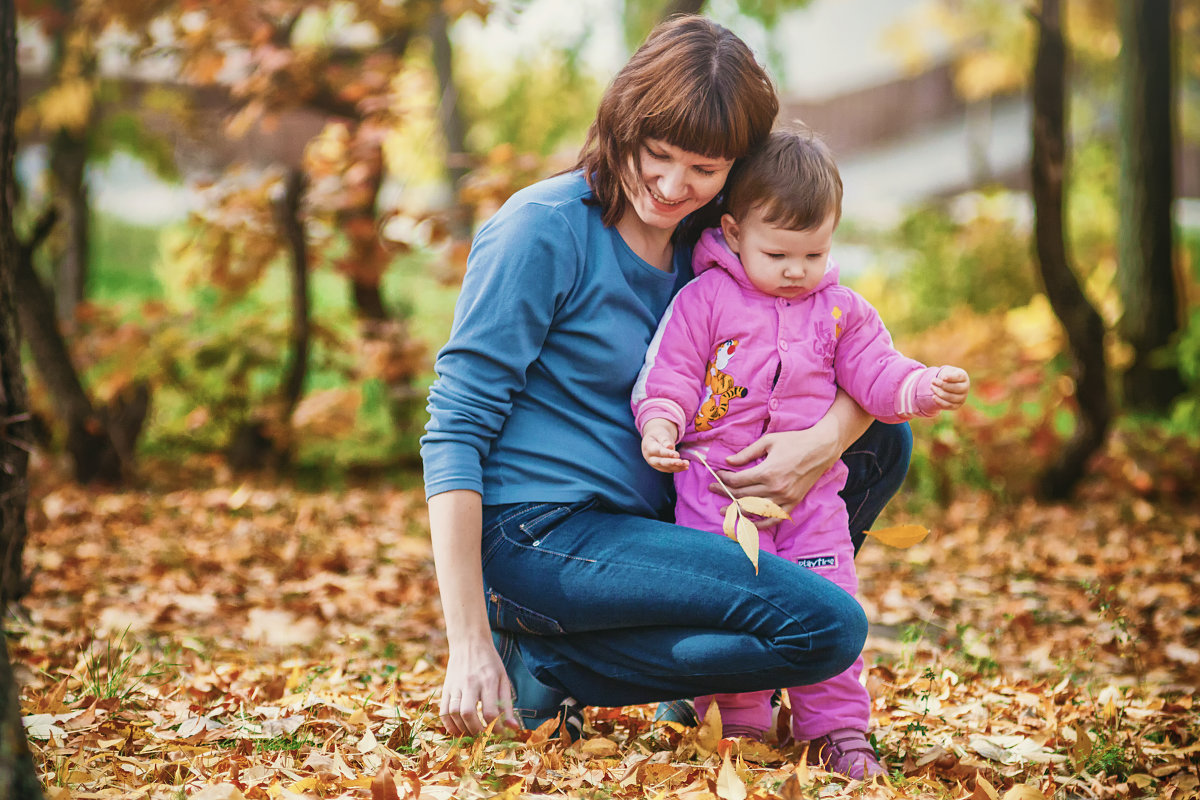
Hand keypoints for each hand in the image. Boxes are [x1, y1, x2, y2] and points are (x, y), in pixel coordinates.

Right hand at [439, 633, 517, 736]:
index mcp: (489, 680)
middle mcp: (470, 682)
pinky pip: (443, 710)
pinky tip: (457, 730)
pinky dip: (449, 725)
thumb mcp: (503, 679)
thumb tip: (514, 728)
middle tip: (484, 737)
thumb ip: (507, 705)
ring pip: (454, 712)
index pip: (490, 711)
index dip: (496, 728)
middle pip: (469, 713)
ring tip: (472, 734)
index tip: (500, 734)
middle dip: (477, 731)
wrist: (469, 642)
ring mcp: (456, 685)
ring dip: (462, 729)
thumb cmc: (490, 662)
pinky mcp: (446, 687)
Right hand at [641, 419, 687, 472]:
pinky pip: (669, 469)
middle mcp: (650, 458)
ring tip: (686, 464)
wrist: (653, 441)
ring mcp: (655, 464)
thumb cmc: (657, 436)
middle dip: (672, 463)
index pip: (658, 452)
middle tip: (681, 462)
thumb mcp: (660, 435)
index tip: (676, 455)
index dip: (667, 454)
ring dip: (677, 467)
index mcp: (648, 448)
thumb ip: (665, 440)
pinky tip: (685, 467)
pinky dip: (678, 469)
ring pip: (666, 467)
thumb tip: (670, 447)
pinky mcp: (661, 468)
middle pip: (661, 462)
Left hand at [713, 423, 841, 527]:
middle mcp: (775, 488)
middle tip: (712, 490)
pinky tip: (748, 524)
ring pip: (754, 509)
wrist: (822, 449)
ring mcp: (785, 498)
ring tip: (723, 510)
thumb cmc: (794, 441)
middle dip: (724, 493)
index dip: (723, 479)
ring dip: (736, 510)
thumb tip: (728, 462)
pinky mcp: (793, 503)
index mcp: (767, 472)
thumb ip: (747, 453)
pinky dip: (760, 524)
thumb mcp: (768, 441)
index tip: (716, 475)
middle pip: (742, 495)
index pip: (738, 480)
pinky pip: (773, 518)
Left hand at [931, 366, 969, 410]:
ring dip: (939, 392)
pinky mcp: (957, 405)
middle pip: (956, 388)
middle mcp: (965, 388)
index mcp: (964, 377)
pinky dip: (940, 401)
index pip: (959, 377)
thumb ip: (946, 374)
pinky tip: (933, 397)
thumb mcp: (947, 371)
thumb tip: (943, 380)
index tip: (943, 378)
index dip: (951, 378)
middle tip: (932, 381)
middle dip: (942, 385)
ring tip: (931, 387)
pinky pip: (948, 405)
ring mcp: (962, 397)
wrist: (947, 385)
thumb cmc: (947, 376)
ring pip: (951, 397)